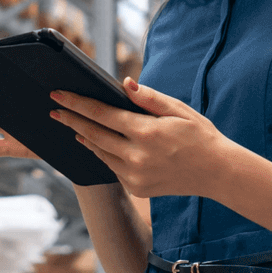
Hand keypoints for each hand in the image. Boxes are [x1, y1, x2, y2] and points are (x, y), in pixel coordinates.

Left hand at [52, 79, 242, 198]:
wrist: (218, 173)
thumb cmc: (200, 136)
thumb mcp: (179, 110)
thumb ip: (149, 98)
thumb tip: (124, 85)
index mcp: (146, 133)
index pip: (101, 114)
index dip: (76, 104)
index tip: (58, 96)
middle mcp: (136, 156)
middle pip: (93, 134)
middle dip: (71, 120)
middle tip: (54, 110)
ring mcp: (135, 176)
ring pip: (100, 152)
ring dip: (85, 137)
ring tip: (73, 126)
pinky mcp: (137, 188)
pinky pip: (113, 167)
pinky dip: (104, 153)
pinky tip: (98, 143)